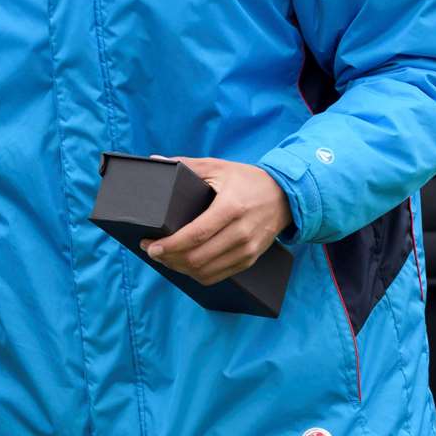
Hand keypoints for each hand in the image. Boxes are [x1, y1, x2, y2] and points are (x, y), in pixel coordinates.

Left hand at [140, 157, 291, 286]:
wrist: (285, 195)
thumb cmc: (246, 179)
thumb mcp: (218, 166)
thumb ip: (186, 164)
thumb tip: (155, 159)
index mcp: (231, 208)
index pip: (196, 235)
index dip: (170, 245)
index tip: (150, 246)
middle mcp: (241, 232)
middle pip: (198, 257)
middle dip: (169, 258)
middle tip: (152, 251)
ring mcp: (248, 249)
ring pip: (206, 271)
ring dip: (180, 269)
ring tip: (165, 258)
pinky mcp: (250, 259)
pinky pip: (218, 275)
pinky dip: (197, 274)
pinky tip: (184, 266)